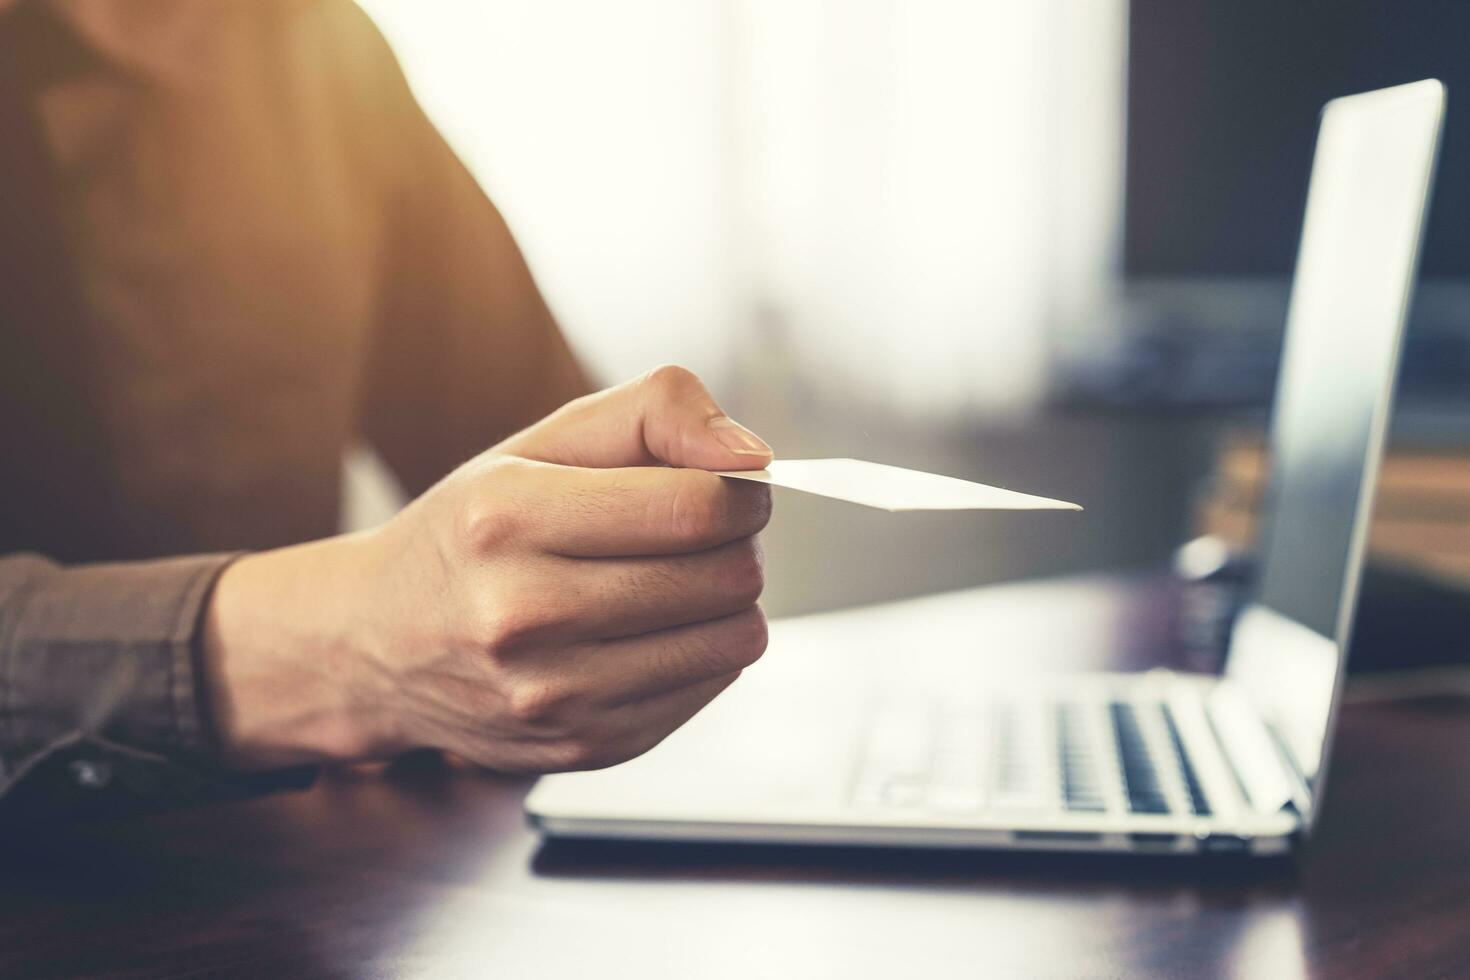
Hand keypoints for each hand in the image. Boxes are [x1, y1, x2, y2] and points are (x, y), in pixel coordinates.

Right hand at [203, 366, 774, 771]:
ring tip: (672, 579)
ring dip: (727, 600)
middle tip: (698, 530)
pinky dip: (700, 650)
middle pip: (726, 576)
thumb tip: (752, 455)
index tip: (728, 485)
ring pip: (735, 638)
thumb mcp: (544, 441)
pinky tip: (645, 631)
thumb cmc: (475, 530)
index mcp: (508, 518)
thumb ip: (656, 414)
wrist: (377, 646)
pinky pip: (710, 686)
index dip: (741, 491)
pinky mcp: (586, 747)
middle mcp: (522, 615)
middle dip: (737, 542)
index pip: (698, 508)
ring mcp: (554, 696)